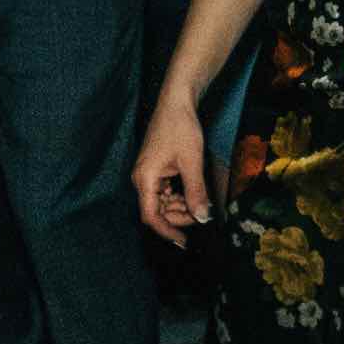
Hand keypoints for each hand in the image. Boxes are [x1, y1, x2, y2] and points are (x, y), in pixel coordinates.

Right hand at [132, 96, 211, 248]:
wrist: (176, 102)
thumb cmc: (181, 128)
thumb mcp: (192, 162)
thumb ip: (196, 192)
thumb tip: (202, 217)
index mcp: (145, 179)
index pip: (151, 216)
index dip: (167, 231)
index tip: (183, 241)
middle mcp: (142, 179)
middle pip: (157, 210)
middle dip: (179, 217)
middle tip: (201, 215)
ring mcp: (148, 174)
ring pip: (162, 202)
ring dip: (180, 206)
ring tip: (199, 203)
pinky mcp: (155, 169)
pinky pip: (164, 191)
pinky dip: (178, 195)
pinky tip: (192, 193)